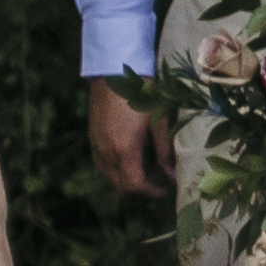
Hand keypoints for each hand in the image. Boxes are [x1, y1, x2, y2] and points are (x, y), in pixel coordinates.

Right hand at [89, 82, 170, 202]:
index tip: (165, 190)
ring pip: (109, 176)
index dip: (151, 192)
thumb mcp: (160, 123)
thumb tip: (172, 174)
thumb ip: (166, 152)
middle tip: (159, 182)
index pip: (134, 185)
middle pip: (120, 185)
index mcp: (124, 150)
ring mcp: (96, 145)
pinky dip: (116, 170)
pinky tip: (132, 160)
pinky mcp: (92, 138)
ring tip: (148, 171)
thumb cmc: (142, 95)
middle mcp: (105, 152)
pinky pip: (102, 164)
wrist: (115, 74)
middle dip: (140, 188)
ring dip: (127, 180)